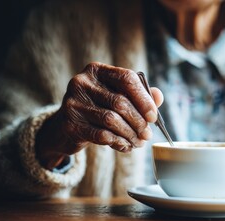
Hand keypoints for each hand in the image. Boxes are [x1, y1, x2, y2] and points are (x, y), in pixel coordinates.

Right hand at [35, 62, 163, 169]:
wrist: (65, 128)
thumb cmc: (98, 109)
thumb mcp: (116, 97)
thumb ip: (139, 95)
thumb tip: (159, 97)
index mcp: (96, 70)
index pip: (126, 78)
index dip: (144, 98)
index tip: (153, 116)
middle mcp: (82, 83)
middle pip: (120, 102)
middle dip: (139, 121)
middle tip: (148, 134)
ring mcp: (73, 103)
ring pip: (112, 120)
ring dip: (130, 134)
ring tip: (139, 142)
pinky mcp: (70, 125)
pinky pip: (102, 135)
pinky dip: (119, 142)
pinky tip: (126, 146)